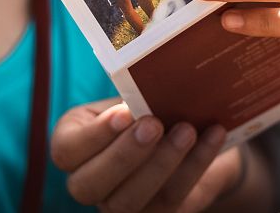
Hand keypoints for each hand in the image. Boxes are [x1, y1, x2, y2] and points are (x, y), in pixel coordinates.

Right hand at [52, 99, 240, 211]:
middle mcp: (90, 182)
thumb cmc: (152, 107)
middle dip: (124, 155)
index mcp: (74, 146)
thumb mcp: (135, 97)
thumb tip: (152, 80)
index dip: (94, 136)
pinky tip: (213, 136)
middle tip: (153, 124)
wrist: (193, 135)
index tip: (123, 112)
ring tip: (187, 130)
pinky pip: (172, 199)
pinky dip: (195, 166)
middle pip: (90, 185)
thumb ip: (134, 95)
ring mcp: (121, 206)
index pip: (67, 151)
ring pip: (130, 200)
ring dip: (162, 163)